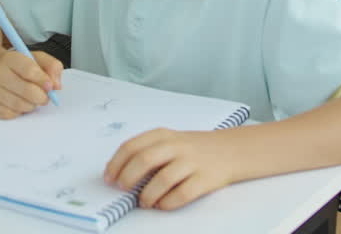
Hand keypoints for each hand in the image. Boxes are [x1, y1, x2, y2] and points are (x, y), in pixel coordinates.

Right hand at [0, 50, 62, 118]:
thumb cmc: (18, 66)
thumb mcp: (36, 58)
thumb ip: (52, 66)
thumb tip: (56, 86)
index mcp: (11, 59)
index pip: (30, 71)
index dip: (43, 80)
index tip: (50, 86)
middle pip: (27, 91)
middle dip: (41, 97)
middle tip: (44, 96)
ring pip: (19, 105)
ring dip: (31, 105)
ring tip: (30, 99)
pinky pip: (9, 115)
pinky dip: (18, 112)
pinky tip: (18, 103)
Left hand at [104, 129, 237, 209]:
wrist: (231, 150)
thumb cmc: (194, 148)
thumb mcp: (170, 141)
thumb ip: (147, 151)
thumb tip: (119, 172)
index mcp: (163, 135)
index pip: (131, 146)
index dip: (116, 163)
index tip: (109, 177)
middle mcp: (176, 146)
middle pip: (144, 159)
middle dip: (128, 177)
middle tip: (122, 189)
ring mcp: (192, 162)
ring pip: (162, 179)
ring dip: (148, 194)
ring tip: (144, 202)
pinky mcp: (205, 179)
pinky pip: (182, 194)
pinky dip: (167, 203)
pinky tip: (162, 205)